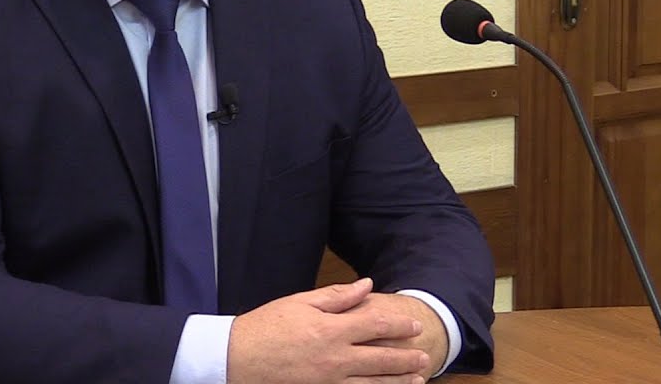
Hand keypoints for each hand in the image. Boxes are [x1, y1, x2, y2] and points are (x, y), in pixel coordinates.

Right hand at [226, 278, 430, 383]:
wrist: (236, 359)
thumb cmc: (266, 327)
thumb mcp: (300, 303)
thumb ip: (336, 297)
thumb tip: (366, 286)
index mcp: (331, 330)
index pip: (375, 326)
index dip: (398, 326)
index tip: (415, 327)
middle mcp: (335, 358)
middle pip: (381, 359)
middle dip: (406, 358)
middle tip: (424, 357)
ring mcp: (329, 381)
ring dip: (397, 382)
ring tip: (417, 380)